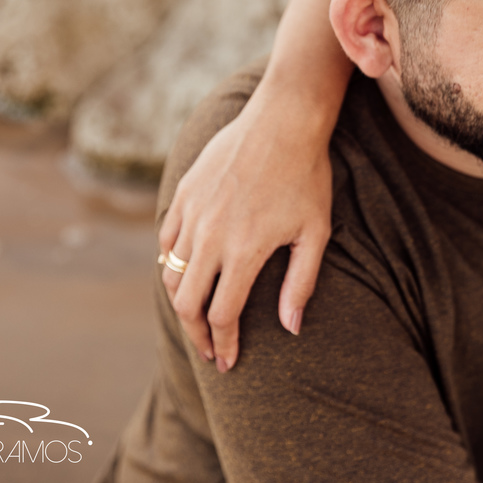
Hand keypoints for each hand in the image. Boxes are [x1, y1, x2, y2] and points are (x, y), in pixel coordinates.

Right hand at [158, 107, 332, 371]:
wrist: (283, 119)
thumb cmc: (307, 176)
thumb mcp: (315, 232)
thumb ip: (301, 283)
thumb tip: (290, 327)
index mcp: (243, 250)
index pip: (221, 315)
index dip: (222, 345)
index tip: (227, 362)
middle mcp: (210, 235)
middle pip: (186, 303)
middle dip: (196, 334)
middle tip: (208, 350)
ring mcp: (193, 212)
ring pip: (171, 273)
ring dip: (181, 301)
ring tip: (197, 316)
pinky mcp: (184, 192)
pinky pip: (167, 239)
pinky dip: (171, 263)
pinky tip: (186, 273)